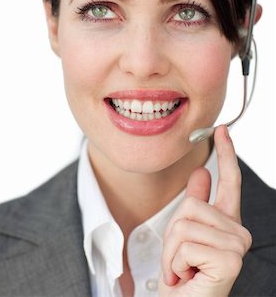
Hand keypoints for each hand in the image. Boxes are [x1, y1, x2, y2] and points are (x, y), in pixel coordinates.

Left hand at [159, 125, 251, 296]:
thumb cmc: (183, 275)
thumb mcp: (182, 234)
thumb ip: (195, 203)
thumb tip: (201, 170)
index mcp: (225, 222)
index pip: (229, 181)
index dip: (226, 154)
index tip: (221, 130)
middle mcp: (237, 231)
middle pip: (190, 206)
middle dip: (172, 235)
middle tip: (180, 260)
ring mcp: (237, 245)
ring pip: (184, 224)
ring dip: (171, 253)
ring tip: (183, 270)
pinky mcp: (230, 259)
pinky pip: (186, 243)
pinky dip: (176, 263)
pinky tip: (187, 278)